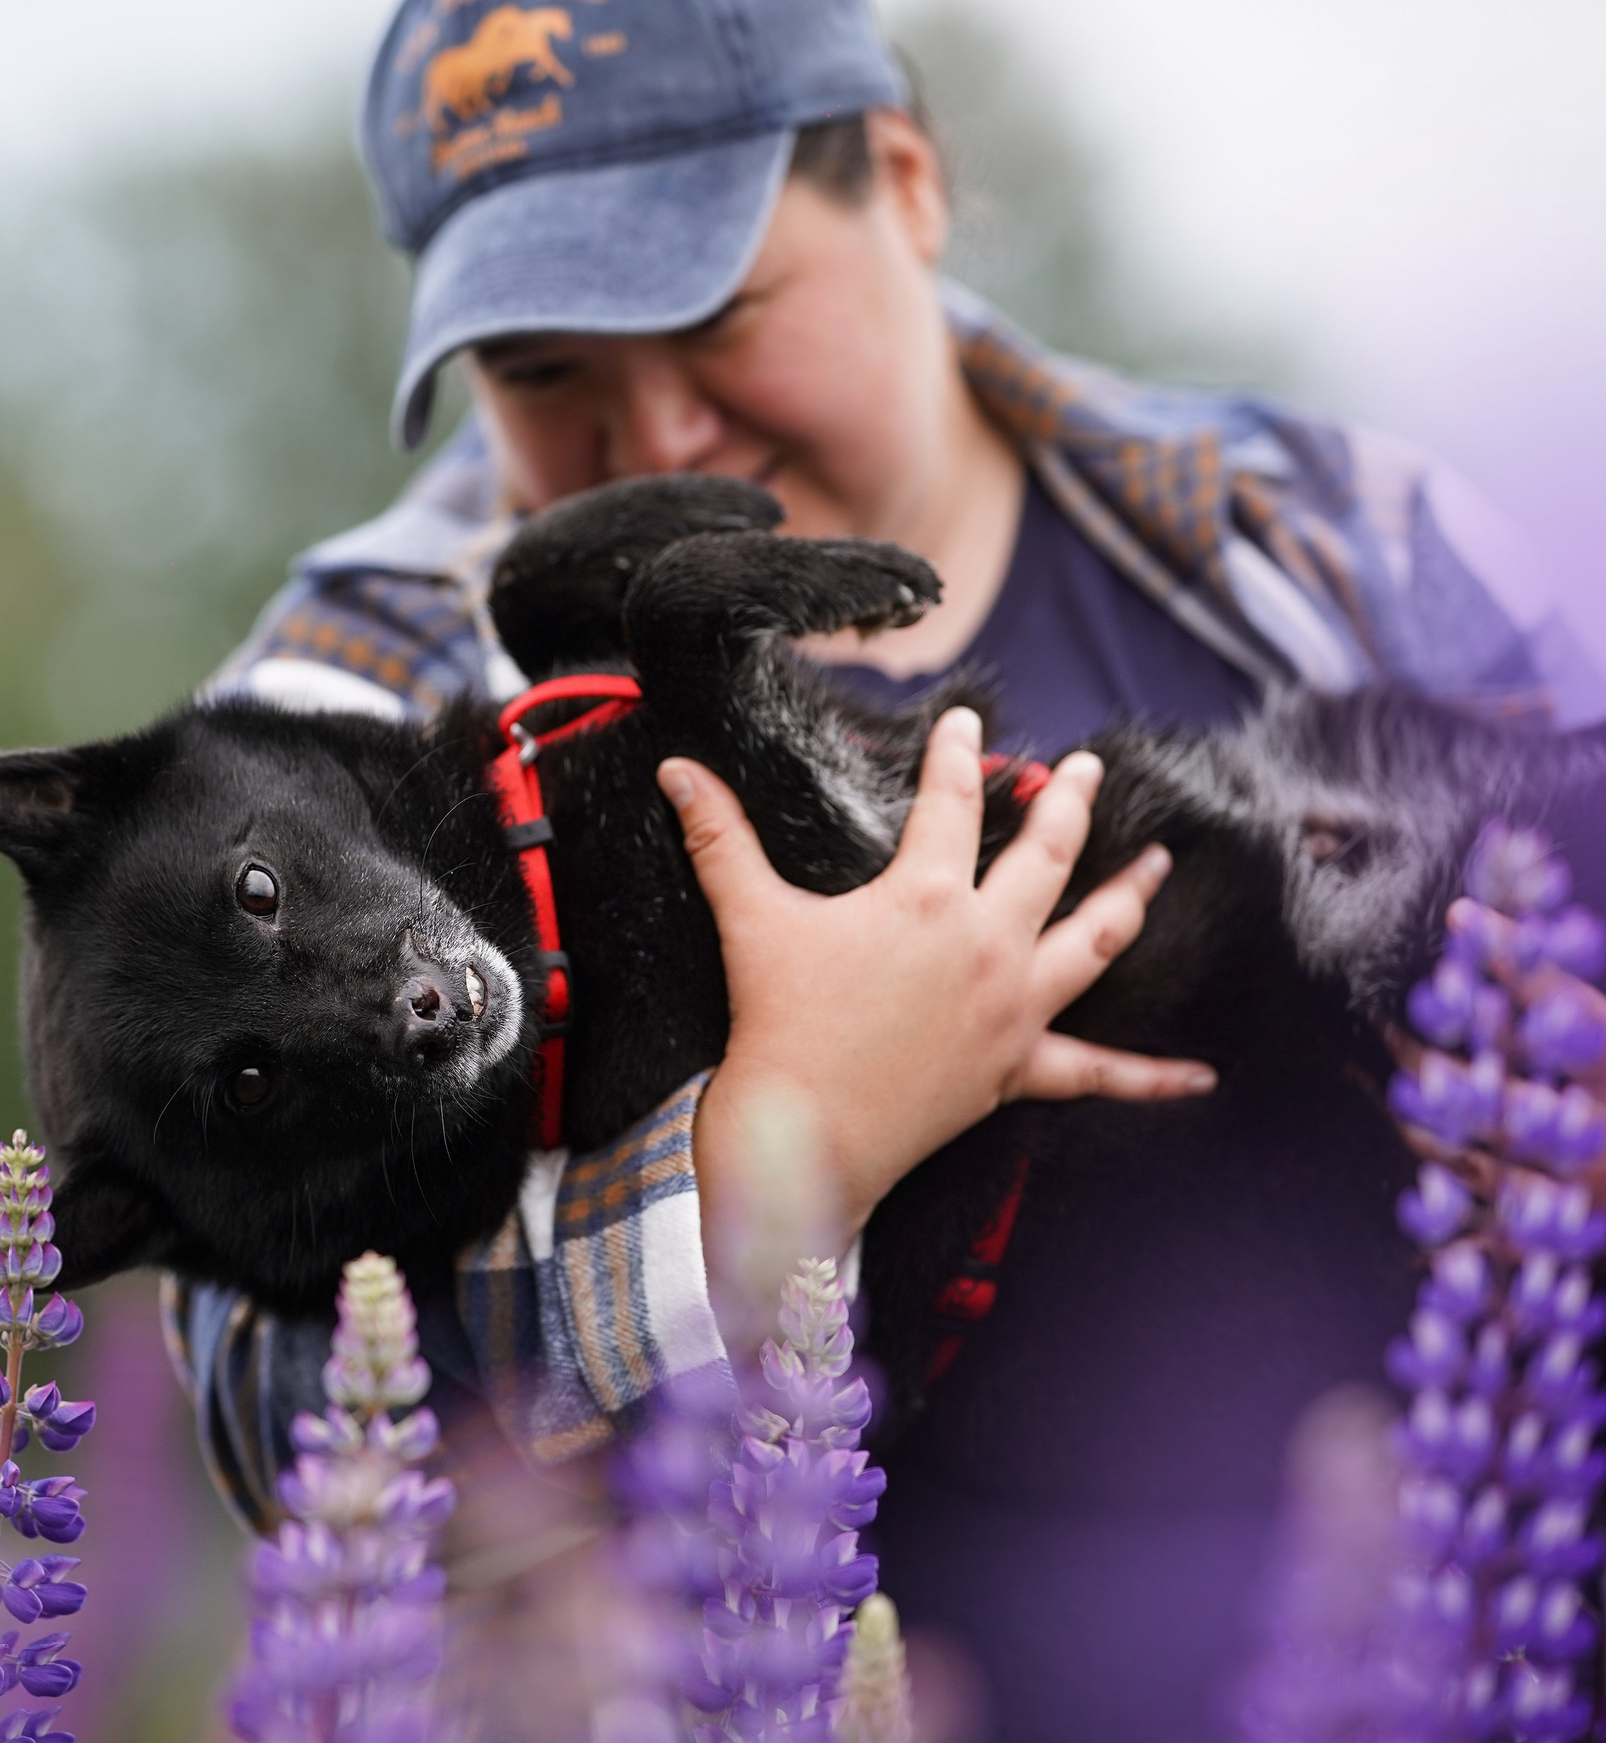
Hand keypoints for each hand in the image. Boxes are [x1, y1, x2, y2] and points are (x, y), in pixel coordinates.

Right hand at [665, 706, 1215, 1253]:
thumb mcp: (749, 918)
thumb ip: (718, 837)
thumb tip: (676, 770)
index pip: (952, 803)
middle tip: (1093, 769)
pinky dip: (1151, 1077)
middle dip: (1075, 804)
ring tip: (1161, 864)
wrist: (799, 1135)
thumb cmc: (777, 1023)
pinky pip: (1097, 1072)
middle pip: (1050, 856)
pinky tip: (1200, 1075)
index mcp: (926, 897)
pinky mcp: (1017, 1069)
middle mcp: (987, 944)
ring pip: (1096, 940)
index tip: (968, 723)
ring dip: (1132, 897)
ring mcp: (1013, 1008)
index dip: (958, 755)